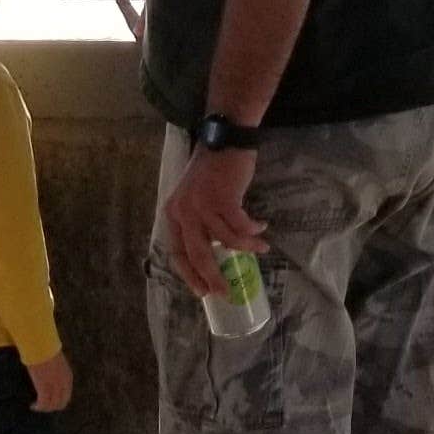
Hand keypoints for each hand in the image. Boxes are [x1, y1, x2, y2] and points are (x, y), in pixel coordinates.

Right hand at [25, 353, 73, 413]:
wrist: (41, 345)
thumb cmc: (45, 349)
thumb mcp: (54, 361)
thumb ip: (55, 369)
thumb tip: (47, 373)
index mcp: (68, 377)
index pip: (66, 396)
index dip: (58, 402)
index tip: (48, 402)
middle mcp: (63, 384)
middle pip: (61, 403)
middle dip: (51, 407)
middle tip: (41, 406)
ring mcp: (54, 386)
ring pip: (51, 405)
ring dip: (44, 408)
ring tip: (35, 406)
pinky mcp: (44, 387)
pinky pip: (43, 403)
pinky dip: (38, 407)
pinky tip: (32, 406)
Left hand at [161, 144, 265, 280]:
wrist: (225, 142)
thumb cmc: (212, 172)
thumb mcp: (195, 199)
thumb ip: (198, 224)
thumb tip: (212, 254)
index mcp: (173, 214)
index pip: (177, 253)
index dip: (190, 275)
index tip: (204, 291)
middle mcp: (184, 212)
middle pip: (198, 255)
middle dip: (213, 277)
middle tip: (227, 291)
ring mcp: (203, 206)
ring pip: (226, 242)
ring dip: (246, 247)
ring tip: (261, 248)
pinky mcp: (223, 199)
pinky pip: (240, 226)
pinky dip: (252, 231)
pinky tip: (261, 228)